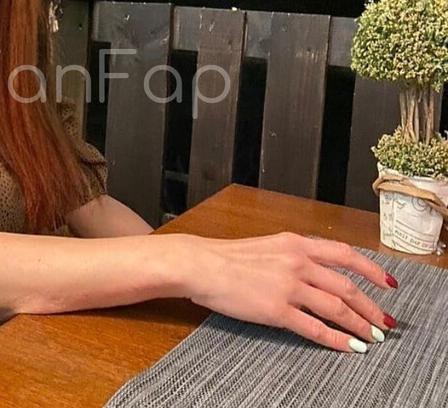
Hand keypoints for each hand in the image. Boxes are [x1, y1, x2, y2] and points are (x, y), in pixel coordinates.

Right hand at [182, 231, 396, 351]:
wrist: (203, 264)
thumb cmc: (229, 256)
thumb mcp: (269, 245)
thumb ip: (295, 255)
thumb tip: (319, 272)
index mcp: (296, 243)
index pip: (345, 255)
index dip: (372, 271)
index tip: (388, 283)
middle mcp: (297, 262)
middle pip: (347, 286)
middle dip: (371, 307)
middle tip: (385, 322)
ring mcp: (288, 286)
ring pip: (337, 307)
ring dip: (359, 325)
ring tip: (372, 338)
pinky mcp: (277, 309)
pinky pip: (315, 328)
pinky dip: (335, 339)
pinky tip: (347, 347)